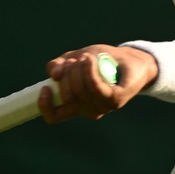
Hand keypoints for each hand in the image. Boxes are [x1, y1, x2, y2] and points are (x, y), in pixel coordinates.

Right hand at [38, 44, 157, 123]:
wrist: (129, 58)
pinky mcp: (115, 99)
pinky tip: (90, 59)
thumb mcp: (74, 59)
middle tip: (74, 61)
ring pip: (80, 90)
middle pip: (66, 97)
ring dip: (78, 68)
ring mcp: (102, 106)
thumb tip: (53, 74)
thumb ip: (58, 65)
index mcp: (75, 104)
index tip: (44, 88)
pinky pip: (96, 87)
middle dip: (66, 75)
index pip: (54, 116)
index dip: (44, 105)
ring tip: (87, 57)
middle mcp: (87, 110)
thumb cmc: (101, 61)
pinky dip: (90, 70)